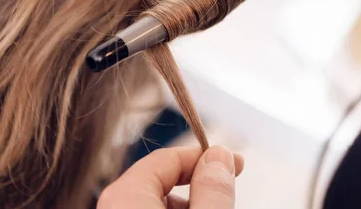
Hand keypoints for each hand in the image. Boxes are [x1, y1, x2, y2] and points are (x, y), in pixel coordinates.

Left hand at [97, 146, 243, 208]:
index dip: (205, 158)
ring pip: (152, 203)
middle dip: (195, 184)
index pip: (167, 158)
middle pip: (159, 181)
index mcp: (125, 197)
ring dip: (184, 205)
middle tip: (225, 194)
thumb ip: (212, 190)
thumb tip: (220, 156)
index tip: (235, 164)